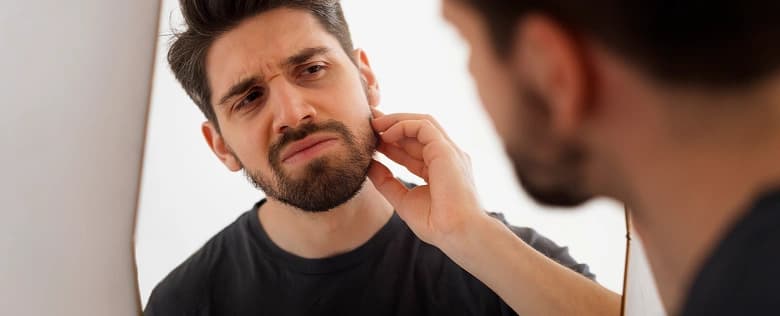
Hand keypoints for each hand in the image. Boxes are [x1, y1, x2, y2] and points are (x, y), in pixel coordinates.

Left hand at [368, 109, 487, 246]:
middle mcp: (445, 157)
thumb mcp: (403, 200)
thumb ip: (386, 182)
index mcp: (438, 169)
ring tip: (374, 124)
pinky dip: (403, 125)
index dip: (390, 141)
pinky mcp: (446, 150)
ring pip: (422, 122)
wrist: (457, 234)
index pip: (412, 148)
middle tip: (367, 122)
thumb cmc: (436, 224)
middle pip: (417, 132)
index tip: (369, 139)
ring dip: (396, 120)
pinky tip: (386, 135)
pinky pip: (424, 126)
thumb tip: (368, 165)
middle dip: (391, 124)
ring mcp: (448, 152)